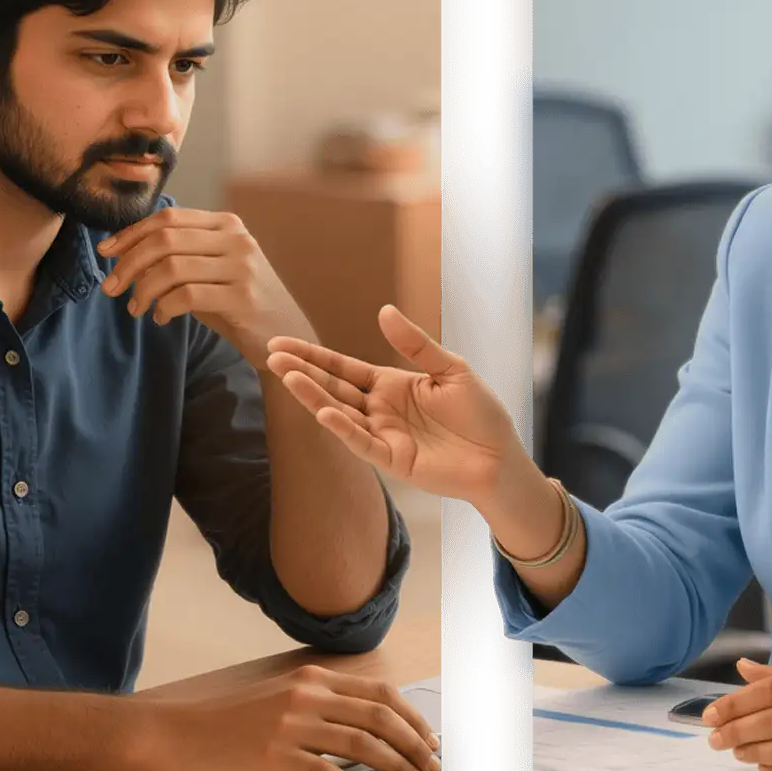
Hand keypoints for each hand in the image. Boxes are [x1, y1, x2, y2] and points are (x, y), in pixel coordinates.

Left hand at [97, 208, 310, 367]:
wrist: (284, 335)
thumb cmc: (238, 302)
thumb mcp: (211, 269)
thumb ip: (179, 254)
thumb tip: (123, 253)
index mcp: (226, 224)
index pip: (167, 218)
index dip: (131, 234)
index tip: (105, 253)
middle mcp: (237, 239)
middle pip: (165, 239)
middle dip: (129, 263)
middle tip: (111, 288)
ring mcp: (242, 267)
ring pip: (172, 268)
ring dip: (143, 289)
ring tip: (135, 308)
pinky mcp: (243, 298)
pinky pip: (187, 296)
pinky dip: (164, 307)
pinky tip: (160, 317)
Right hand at [146, 665, 439, 770]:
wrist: (175, 734)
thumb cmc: (226, 724)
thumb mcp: (278, 699)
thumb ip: (318, 705)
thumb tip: (367, 727)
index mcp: (312, 679)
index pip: (380, 694)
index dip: (413, 718)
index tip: (429, 740)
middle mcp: (306, 695)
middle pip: (380, 717)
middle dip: (415, 744)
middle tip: (431, 768)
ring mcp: (290, 724)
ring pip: (362, 743)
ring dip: (395, 766)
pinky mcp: (273, 755)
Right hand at [265, 305, 525, 508]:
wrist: (500, 457)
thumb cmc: (480, 413)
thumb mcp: (451, 369)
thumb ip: (416, 344)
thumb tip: (384, 311)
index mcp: (391, 385)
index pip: (344, 368)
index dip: (314, 357)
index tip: (282, 344)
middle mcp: (380, 409)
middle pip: (334, 387)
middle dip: (303, 372)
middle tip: (271, 355)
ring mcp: (383, 435)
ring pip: (340, 413)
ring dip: (314, 397)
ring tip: (286, 376)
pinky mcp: (392, 459)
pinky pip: (362, 442)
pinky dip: (343, 428)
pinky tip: (324, 412)